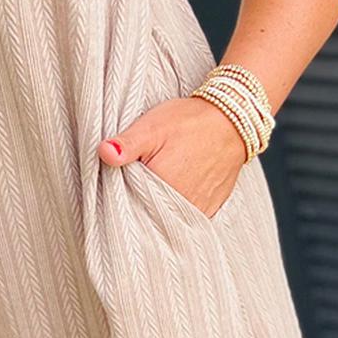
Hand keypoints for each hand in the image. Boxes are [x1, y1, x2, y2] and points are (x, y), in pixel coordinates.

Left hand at [99, 94, 248, 218]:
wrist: (233, 120)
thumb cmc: (190, 121)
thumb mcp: (152, 126)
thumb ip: (127, 143)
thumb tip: (104, 152)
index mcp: (162, 185)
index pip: (127, 202)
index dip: (119, 193)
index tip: (117, 181)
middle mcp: (181, 204)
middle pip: (147, 212)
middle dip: (137, 201)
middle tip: (138, 179)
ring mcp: (197, 209)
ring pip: (166, 217)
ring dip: (157, 207)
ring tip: (158, 183)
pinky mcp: (209, 209)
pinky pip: (186, 217)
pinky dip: (176, 209)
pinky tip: (173, 191)